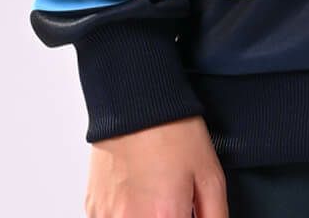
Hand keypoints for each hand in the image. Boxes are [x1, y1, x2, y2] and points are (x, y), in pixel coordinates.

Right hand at [85, 115, 227, 217]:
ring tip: (156, 196)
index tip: (187, 212)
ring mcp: (108, 217)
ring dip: (146, 215)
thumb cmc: (173, 132)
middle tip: (175, 202)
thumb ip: (215, 216)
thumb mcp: (211, 176)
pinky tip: (138, 195)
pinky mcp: (94, 209)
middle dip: (168, 217)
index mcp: (164, 216)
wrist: (137, 103)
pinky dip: (127, 214)